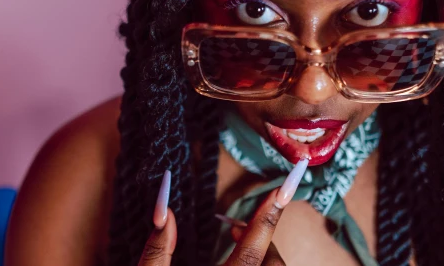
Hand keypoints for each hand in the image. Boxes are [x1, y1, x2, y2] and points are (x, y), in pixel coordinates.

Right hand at [137, 159, 307, 265]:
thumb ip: (156, 251)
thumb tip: (162, 209)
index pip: (252, 250)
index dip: (268, 216)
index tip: (287, 185)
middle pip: (271, 264)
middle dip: (261, 240)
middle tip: (233, 228)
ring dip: (261, 257)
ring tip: (233, 242)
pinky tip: (238, 264)